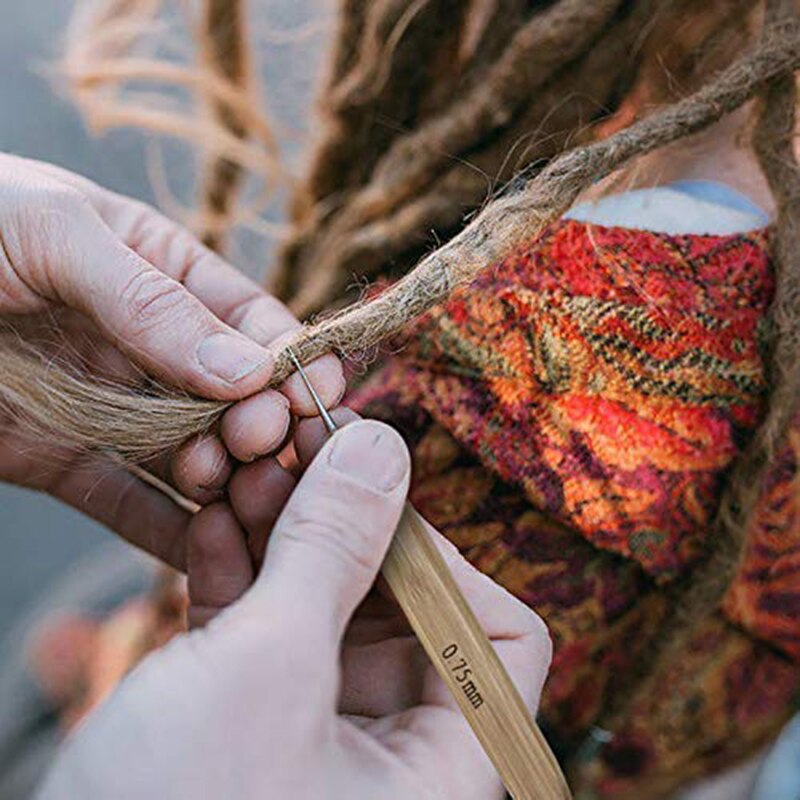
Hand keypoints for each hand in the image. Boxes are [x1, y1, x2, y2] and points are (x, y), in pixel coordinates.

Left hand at [0, 153, 342, 569]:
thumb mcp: (56, 231)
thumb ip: (152, 299)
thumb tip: (248, 369)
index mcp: (165, 275)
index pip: (252, 322)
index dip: (290, 360)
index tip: (314, 397)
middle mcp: (153, 349)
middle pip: (234, 398)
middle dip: (258, 423)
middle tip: (258, 442)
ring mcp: (114, 409)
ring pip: (193, 457)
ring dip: (221, 478)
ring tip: (222, 485)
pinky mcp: (66, 462)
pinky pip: (130, 504)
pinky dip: (171, 531)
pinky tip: (204, 549)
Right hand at [39, 420, 550, 799]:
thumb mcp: (265, 669)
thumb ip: (331, 548)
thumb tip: (381, 450)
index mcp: (437, 776)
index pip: (499, 641)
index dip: (446, 563)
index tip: (376, 508)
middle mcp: (389, 759)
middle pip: (404, 611)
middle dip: (346, 530)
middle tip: (298, 462)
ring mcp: (317, 737)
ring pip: (327, 609)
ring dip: (286, 536)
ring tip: (246, 479)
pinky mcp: (250, 724)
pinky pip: (268, 632)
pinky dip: (243, 574)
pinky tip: (214, 525)